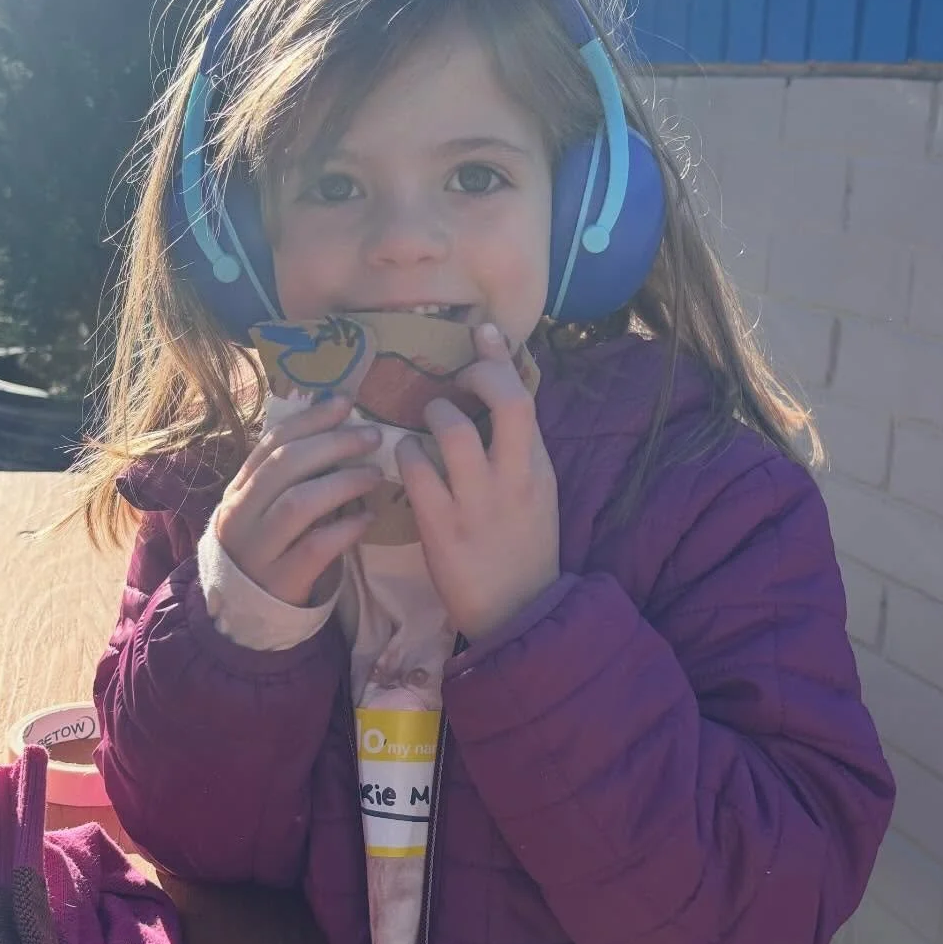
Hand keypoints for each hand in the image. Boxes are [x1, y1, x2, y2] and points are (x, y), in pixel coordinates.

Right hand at [214, 394, 382, 606]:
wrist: (248, 613)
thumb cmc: (271, 548)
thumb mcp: (269, 508)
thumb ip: (293, 475)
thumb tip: (341, 426)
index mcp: (239, 489)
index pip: (272, 442)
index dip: (310, 419)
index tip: (346, 402)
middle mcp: (241, 514)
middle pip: (285, 465)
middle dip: (332, 444)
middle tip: (372, 436)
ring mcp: (257, 549)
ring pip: (298, 503)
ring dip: (342, 483)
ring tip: (375, 475)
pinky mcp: (280, 580)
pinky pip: (315, 547)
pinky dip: (346, 529)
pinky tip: (368, 519)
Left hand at [396, 324, 559, 640]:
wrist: (518, 612)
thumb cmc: (522, 546)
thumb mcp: (536, 492)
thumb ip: (519, 447)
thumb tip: (500, 394)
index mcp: (538, 466)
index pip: (525, 397)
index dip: (500, 358)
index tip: (481, 331)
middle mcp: (514, 477)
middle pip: (504, 401)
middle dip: (476, 375)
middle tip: (455, 381)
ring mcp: (479, 502)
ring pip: (452, 429)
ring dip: (432, 413)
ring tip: (425, 422)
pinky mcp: (443, 528)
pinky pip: (417, 471)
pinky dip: (406, 454)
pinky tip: (405, 459)